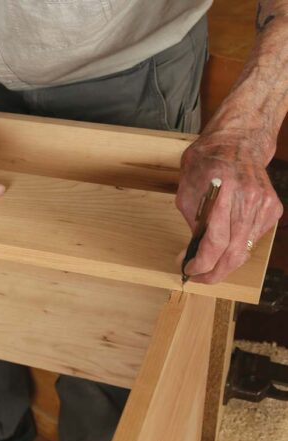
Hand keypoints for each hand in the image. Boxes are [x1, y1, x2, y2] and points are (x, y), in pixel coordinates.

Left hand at [176, 128, 282, 283]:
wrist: (237, 143)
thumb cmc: (206, 162)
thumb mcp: (186, 190)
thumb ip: (192, 221)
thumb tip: (192, 252)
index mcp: (224, 193)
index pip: (216, 241)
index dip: (201, 262)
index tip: (187, 269)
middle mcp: (249, 200)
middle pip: (234, 253)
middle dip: (214, 272)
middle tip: (197, 278)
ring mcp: (264, 205)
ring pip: (245, 249)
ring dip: (225, 263)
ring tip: (207, 265)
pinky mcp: (273, 209)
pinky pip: (253, 238)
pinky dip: (237, 247)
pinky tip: (224, 246)